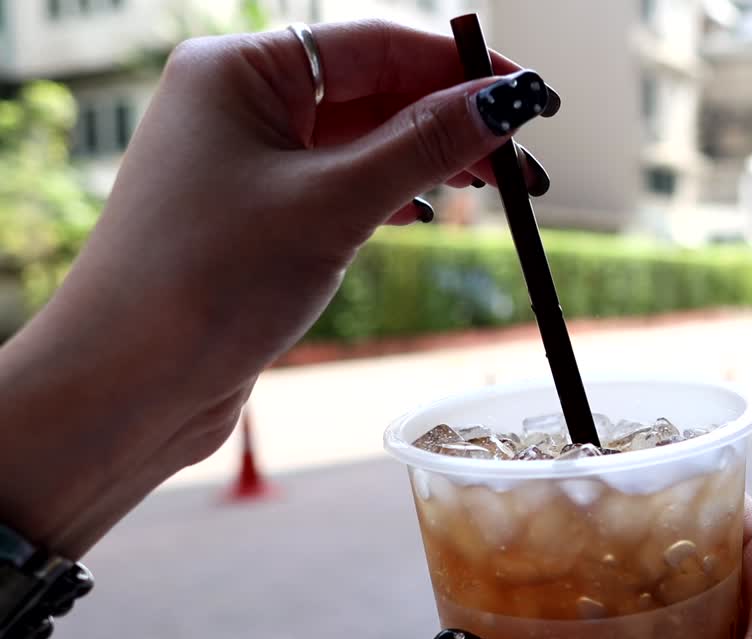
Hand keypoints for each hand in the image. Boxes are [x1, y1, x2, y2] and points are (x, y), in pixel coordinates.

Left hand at [0, 21, 554, 555]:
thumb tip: (509, 100)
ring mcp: (248, 160)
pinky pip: (343, 183)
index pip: (378, 46)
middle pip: (376, 91)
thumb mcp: (333, 206)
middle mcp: (240, 103)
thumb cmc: (204, 283)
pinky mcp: (258, 214)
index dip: (462, 68)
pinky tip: (430, 212)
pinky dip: (394, 193)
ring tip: (500, 188)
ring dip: (432, 161)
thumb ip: (425, 147)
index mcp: (240, 70)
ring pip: (365, 140)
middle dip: (456, 122)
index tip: (533, 95)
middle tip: (527, 161)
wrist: (125, 387)